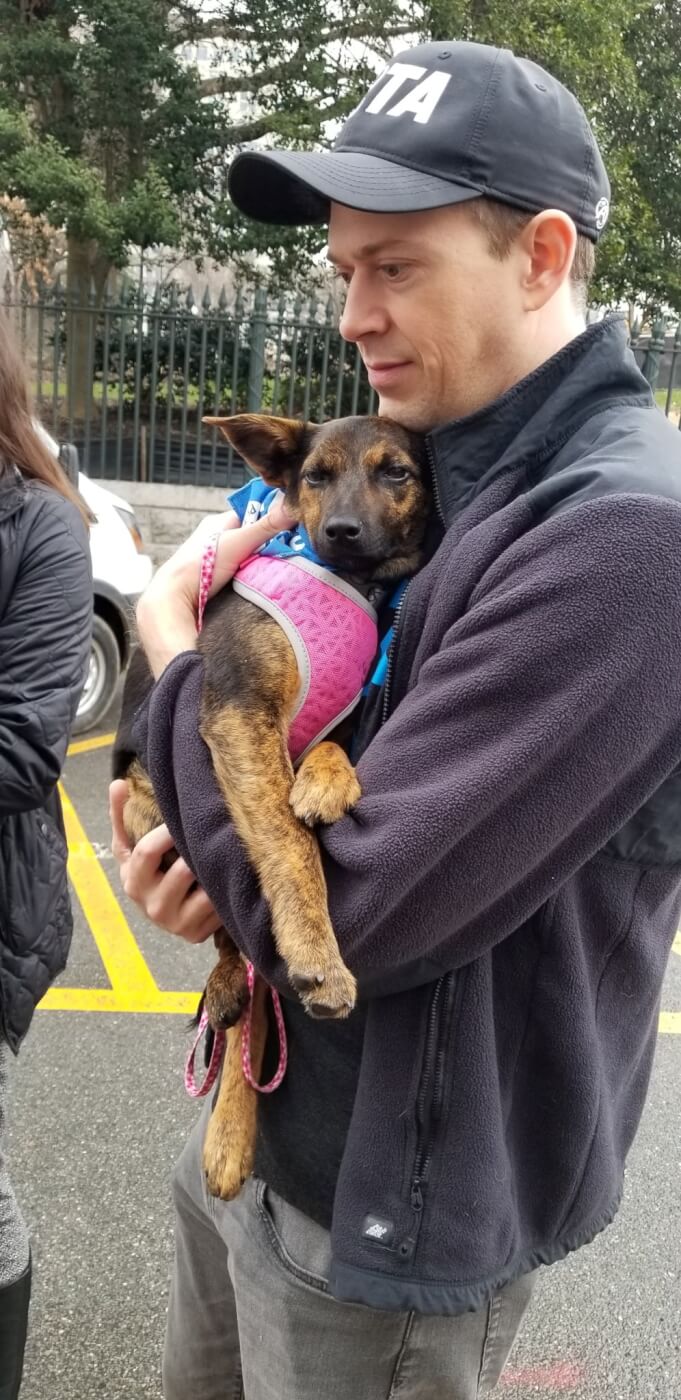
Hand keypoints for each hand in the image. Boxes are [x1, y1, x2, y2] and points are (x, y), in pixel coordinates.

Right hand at [109, 779, 221, 942]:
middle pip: (183, 871)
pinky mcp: (196, 935)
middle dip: (198, 851)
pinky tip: (226, 878)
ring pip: (207, 890)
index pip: (147, 851)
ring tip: (222, 854)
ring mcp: (175, 925)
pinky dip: (225, 889)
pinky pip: (219, 907)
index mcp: (132, 881)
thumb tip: (117, 783)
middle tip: (212, 835)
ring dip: (216, 871)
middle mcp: (152, 907)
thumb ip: (121, 815)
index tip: (183, 817)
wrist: (161, 913)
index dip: (167, 831)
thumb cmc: (147, 872)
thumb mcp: (129, 847)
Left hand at [137, 493, 296, 677]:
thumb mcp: (238, 542)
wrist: (175, 599)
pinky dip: (251, 577)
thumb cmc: (201, 565)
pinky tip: (260, 582)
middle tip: (289, 551)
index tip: (290, 528)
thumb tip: (290, 507)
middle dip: (268, 544)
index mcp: (218, 523)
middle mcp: (217, 539)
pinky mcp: (217, 579)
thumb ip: (266, 526)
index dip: (270, 520)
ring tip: (277, 568)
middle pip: (252, 537)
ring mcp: (216, 560)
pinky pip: (241, 574)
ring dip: (260, 563)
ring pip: (247, 557)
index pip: (252, 514)